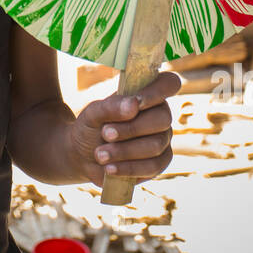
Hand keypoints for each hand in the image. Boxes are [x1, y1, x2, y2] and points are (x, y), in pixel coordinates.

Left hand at [67, 71, 179, 185]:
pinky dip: (129, 168)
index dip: (157, 92)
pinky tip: (110, 168)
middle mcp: (160, 115)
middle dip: (131, 128)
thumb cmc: (91, 128)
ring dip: (124, 151)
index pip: (168, 83)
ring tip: (100, 154)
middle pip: (163, 119)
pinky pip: (153, 167)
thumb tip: (134, 104)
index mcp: (147, 94)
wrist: (83, 157)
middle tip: (105, 133)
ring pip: (156, 145)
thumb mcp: (92, 114)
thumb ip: (110, 107)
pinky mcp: (159, 163)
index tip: (136, 102)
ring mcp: (162, 139)